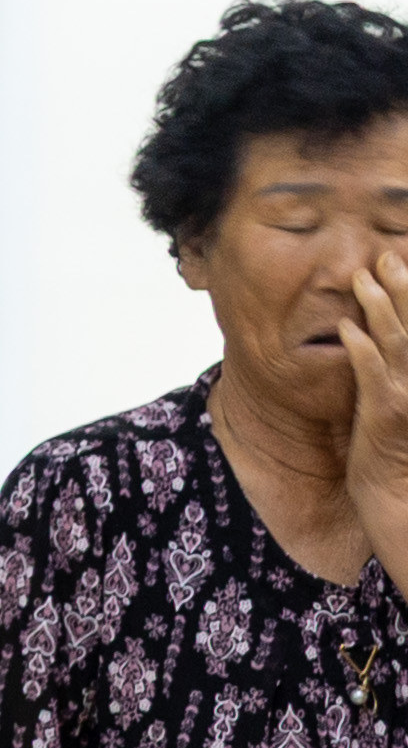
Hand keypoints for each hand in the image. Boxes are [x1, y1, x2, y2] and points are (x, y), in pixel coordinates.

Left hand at [341, 253, 407, 577]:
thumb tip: (383, 331)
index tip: (405, 260)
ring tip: (362, 277)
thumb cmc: (398, 441)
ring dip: (379, 305)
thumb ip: (399, 361)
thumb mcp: (404, 395)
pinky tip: (346, 325)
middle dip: (403, 286)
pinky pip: (371, 371)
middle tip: (387, 257)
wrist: (396, 490)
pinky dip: (359, 345)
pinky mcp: (385, 410)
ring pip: (396, 339)